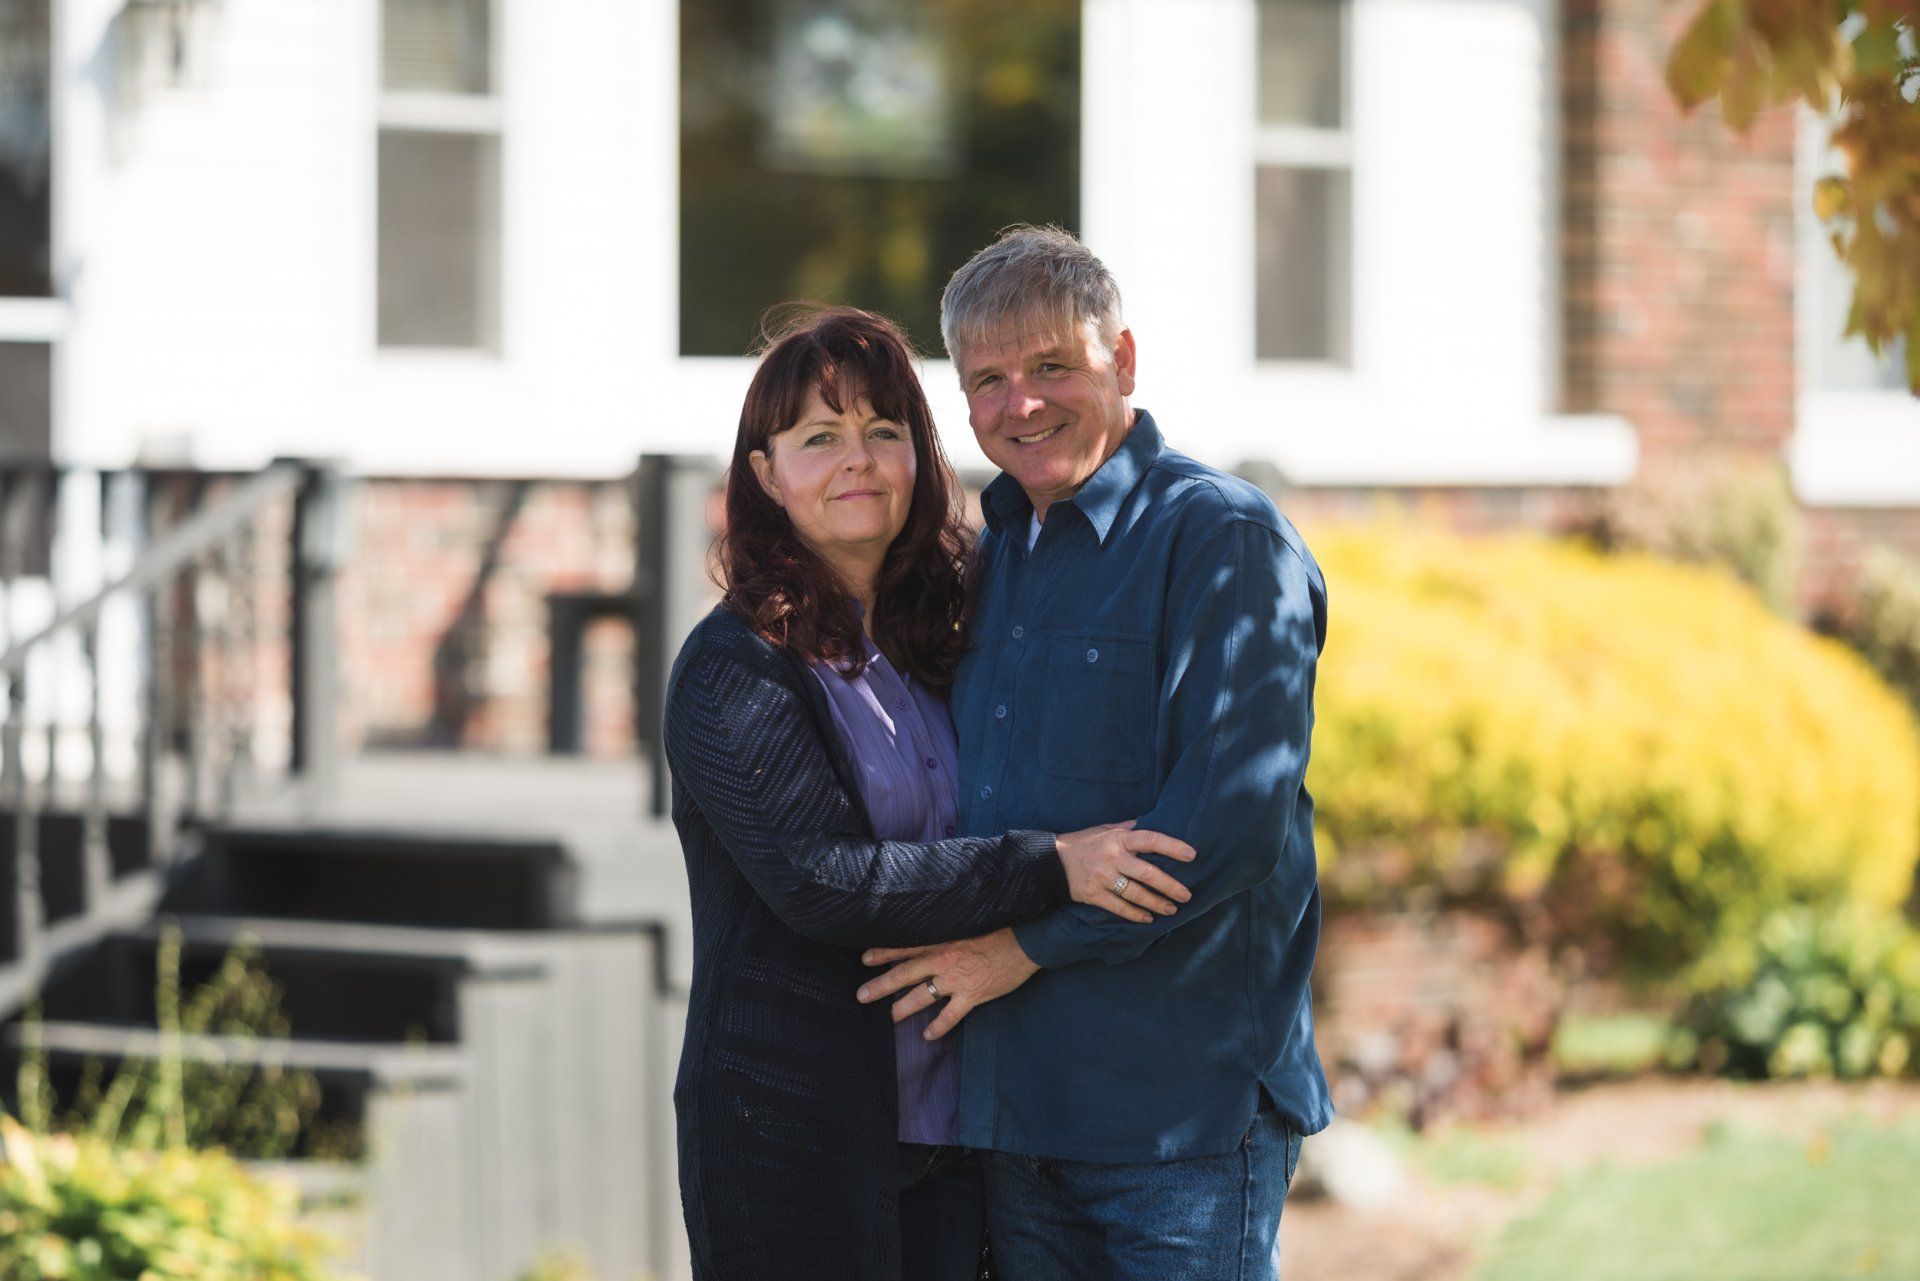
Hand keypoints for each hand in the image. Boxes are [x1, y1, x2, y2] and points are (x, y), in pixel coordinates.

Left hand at [855, 928, 1038, 1039]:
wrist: (1026, 941)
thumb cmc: (1000, 926)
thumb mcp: (968, 920)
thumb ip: (947, 927)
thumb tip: (932, 928)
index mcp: (941, 939)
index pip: (904, 946)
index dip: (883, 953)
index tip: (865, 959)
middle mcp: (943, 960)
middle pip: (904, 974)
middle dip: (881, 985)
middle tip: (862, 995)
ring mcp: (956, 980)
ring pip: (922, 997)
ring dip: (902, 1008)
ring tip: (889, 1017)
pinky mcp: (972, 995)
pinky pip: (950, 1016)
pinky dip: (938, 1027)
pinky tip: (928, 1035)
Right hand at [1054, 820, 1195, 922]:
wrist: (1050, 862)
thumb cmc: (1084, 843)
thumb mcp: (1105, 829)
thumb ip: (1128, 828)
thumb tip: (1152, 820)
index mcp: (1118, 839)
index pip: (1151, 840)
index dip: (1172, 847)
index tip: (1192, 855)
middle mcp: (1112, 858)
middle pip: (1148, 874)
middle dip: (1170, 886)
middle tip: (1187, 895)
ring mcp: (1103, 878)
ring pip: (1136, 894)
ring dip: (1157, 903)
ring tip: (1172, 909)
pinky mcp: (1094, 895)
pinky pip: (1119, 908)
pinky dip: (1135, 915)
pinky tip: (1148, 918)